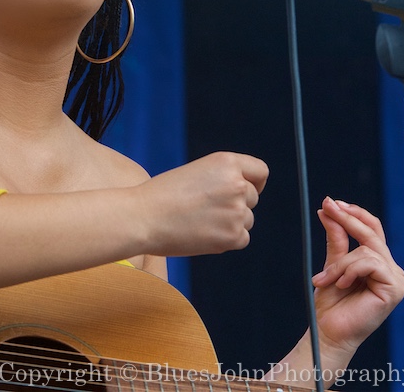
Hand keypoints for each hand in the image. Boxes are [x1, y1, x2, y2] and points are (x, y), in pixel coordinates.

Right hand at [139, 152, 268, 255]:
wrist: (142, 218)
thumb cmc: (162, 195)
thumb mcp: (197, 173)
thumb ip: (223, 180)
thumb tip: (244, 199)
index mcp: (227, 162)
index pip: (260, 172)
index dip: (253, 182)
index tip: (243, 191)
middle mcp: (237, 184)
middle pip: (252, 198)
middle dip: (236, 205)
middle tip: (206, 210)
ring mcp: (237, 211)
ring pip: (246, 220)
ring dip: (229, 223)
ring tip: (199, 221)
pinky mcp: (233, 236)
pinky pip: (242, 239)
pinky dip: (226, 240)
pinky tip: (202, 234)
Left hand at [310, 197, 403, 356]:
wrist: (329, 330)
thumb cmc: (331, 303)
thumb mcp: (332, 264)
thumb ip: (336, 239)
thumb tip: (328, 209)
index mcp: (379, 263)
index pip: (372, 229)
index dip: (353, 213)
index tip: (330, 202)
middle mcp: (391, 269)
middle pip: (372, 233)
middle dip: (347, 219)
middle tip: (327, 207)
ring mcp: (396, 279)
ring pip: (366, 250)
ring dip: (341, 263)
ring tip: (326, 279)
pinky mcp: (395, 288)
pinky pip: (370, 263)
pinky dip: (349, 271)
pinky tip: (340, 285)